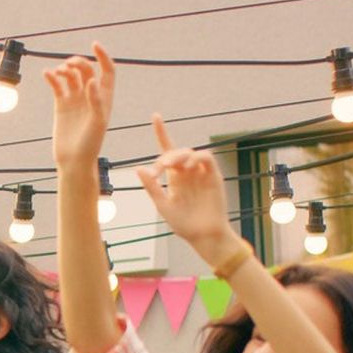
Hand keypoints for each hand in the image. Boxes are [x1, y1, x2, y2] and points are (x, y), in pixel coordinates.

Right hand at [44, 42, 115, 167]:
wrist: (74, 161)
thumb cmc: (90, 145)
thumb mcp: (97, 123)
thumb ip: (95, 101)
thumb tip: (92, 80)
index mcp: (104, 98)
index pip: (107, 71)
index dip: (103, 56)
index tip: (94, 44)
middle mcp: (90, 96)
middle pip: (86, 70)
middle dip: (78, 62)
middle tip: (69, 66)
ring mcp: (75, 99)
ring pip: (71, 75)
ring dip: (65, 69)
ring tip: (60, 72)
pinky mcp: (61, 105)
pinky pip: (57, 86)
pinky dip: (52, 78)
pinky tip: (47, 74)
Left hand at [135, 116, 241, 267]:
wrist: (204, 236)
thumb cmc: (184, 224)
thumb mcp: (163, 206)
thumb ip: (152, 187)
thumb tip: (138, 168)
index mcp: (174, 177)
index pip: (167, 150)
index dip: (162, 132)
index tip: (156, 116)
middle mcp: (187, 172)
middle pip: (177, 152)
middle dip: (167, 156)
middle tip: (161, 167)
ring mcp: (201, 173)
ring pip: (190, 152)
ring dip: (179, 155)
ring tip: (170, 166)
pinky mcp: (213, 176)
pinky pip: (205, 158)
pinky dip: (196, 157)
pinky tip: (188, 166)